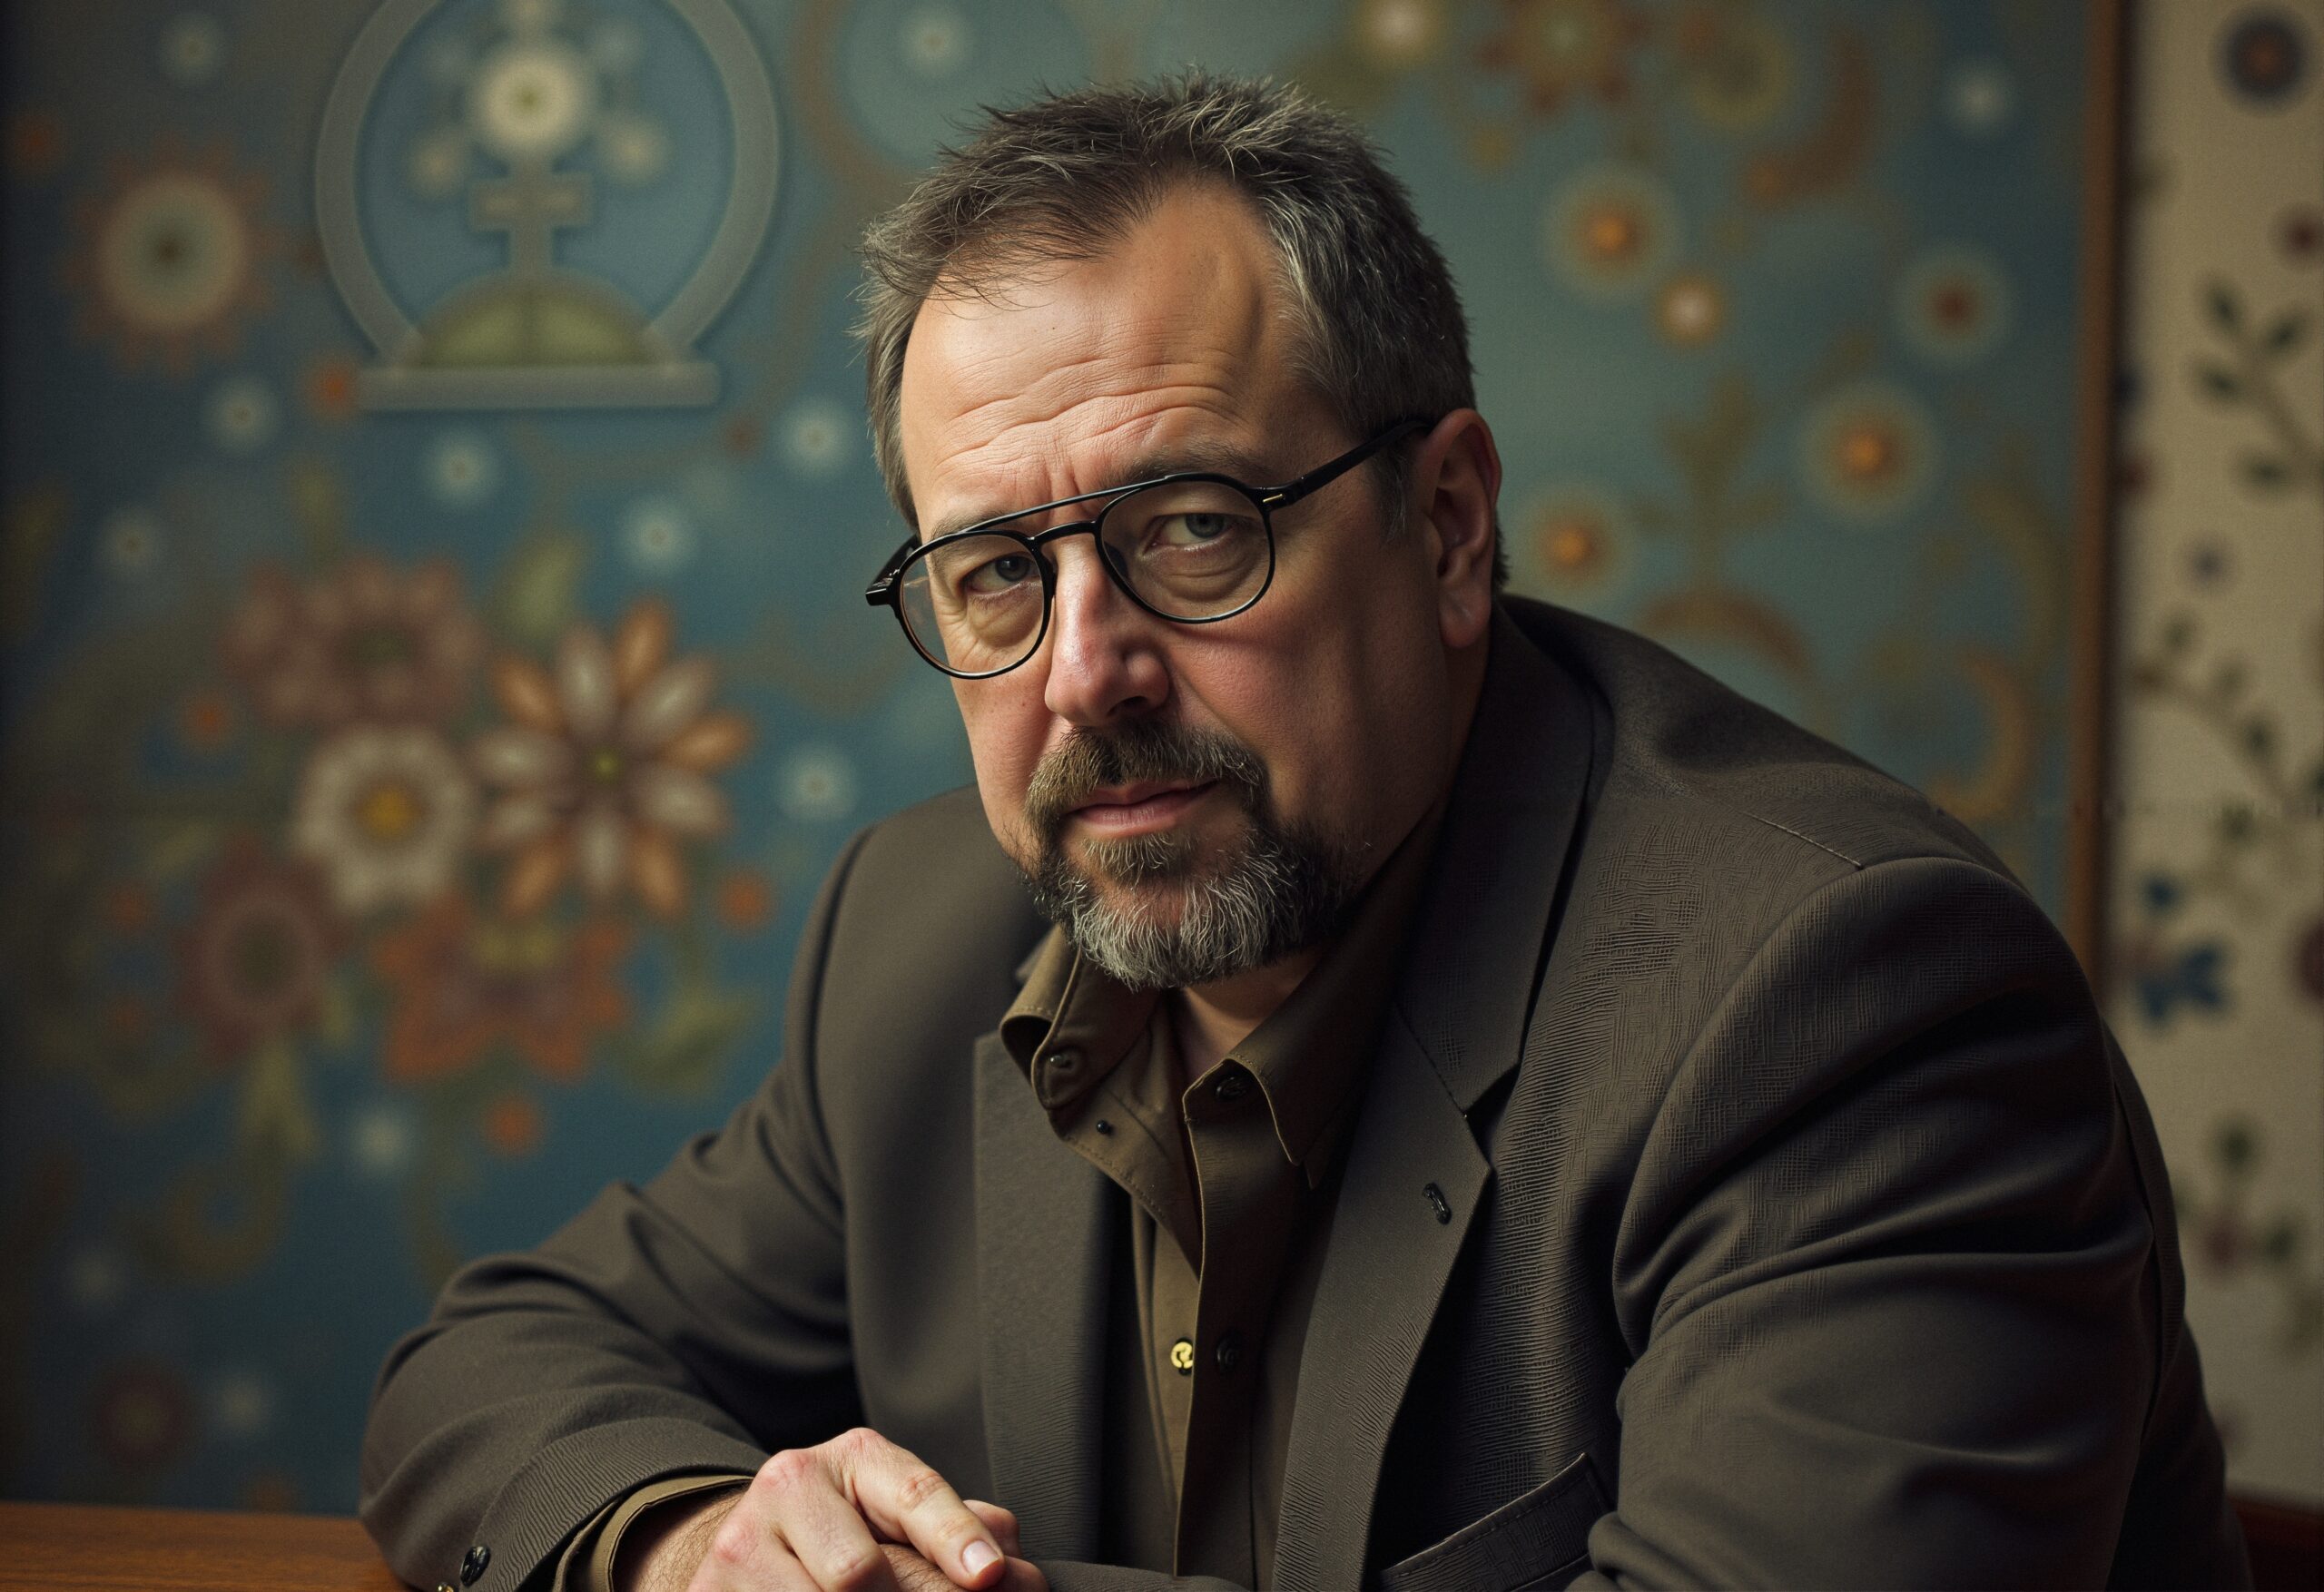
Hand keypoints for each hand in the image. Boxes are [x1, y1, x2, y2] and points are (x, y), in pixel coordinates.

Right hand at [636, 1427, 1042, 1591]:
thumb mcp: (899, 1511)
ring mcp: (742, 1547)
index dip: (953, 1537)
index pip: (910, 1494)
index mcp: (852, 1459)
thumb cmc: (848, 1529)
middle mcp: (789, 1487)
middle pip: (861, 1571)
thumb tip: (1006, 1560)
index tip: (988, 1574)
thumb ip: (956, 1526)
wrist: (750, 1543)